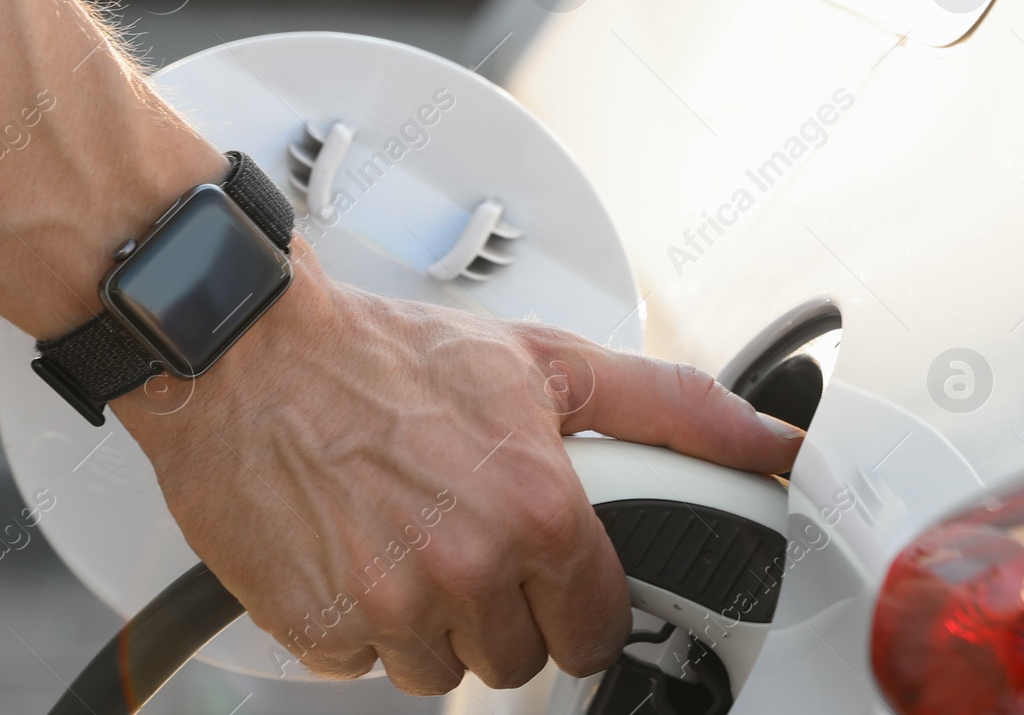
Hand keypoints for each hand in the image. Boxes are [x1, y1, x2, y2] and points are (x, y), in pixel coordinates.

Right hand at [112, 239, 804, 694]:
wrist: (250, 354)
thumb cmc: (394, 355)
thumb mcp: (550, 363)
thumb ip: (673, 408)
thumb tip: (773, 442)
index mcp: (538, 511)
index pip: (597, 628)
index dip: (580, 602)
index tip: (557, 576)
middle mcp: (468, 567)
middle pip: (519, 659)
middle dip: (507, 609)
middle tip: (472, 535)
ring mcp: (389, 607)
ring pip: (443, 671)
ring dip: (435, 621)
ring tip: (412, 534)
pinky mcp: (319, 629)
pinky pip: (367, 665)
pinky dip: (366, 622)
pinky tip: (359, 549)